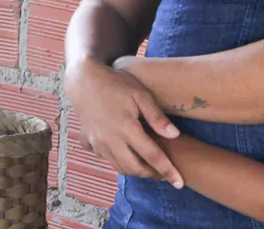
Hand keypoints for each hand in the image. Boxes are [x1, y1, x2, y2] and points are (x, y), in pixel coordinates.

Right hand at [64, 58, 183, 186]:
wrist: (84, 80)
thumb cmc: (116, 84)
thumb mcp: (140, 95)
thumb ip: (157, 117)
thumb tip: (175, 136)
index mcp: (126, 127)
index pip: (152, 155)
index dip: (168, 170)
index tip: (179, 183)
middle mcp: (110, 140)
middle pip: (134, 168)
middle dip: (151, 174)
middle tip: (163, 171)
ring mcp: (97, 143)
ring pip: (119, 168)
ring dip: (135, 170)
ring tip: (147, 164)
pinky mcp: (89, 143)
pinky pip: (106, 160)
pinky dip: (118, 161)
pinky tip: (124, 152)